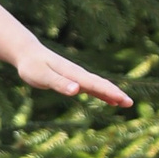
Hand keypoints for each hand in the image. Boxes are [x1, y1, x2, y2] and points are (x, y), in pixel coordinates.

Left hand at [15, 39, 132, 108]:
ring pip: (99, 86)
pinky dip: (102, 94)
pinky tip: (110, 101)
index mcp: (73, 74)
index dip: (110, 92)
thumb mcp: (42, 76)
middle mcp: (78, 75)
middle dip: (116, 93)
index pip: (95, 84)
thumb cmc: (33, 66)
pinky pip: (92, 88)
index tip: (123, 99)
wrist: (28, 54)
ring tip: (126, 103)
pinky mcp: (73, 80)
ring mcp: (77, 77)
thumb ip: (59, 83)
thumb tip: (76, 90)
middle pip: (101, 84)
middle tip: (130, 103)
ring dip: (112, 94)